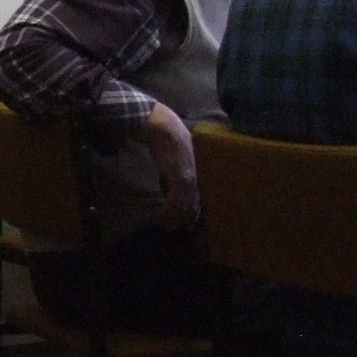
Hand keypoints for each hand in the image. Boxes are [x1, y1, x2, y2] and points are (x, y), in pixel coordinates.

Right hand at [142, 102, 198, 228]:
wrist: (163, 128)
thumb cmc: (167, 140)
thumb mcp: (176, 160)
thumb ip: (175, 175)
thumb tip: (168, 188)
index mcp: (199, 175)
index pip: (198, 202)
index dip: (191, 216)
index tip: (184, 226)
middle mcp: (198, 179)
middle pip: (193, 208)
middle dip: (181, 221)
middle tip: (169, 228)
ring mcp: (190, 180)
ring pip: (183, 209)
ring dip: (171, 219)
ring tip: (161, 223)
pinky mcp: (179, 179)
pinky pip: (174, 203)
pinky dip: (166, 212)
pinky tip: (157, 215)